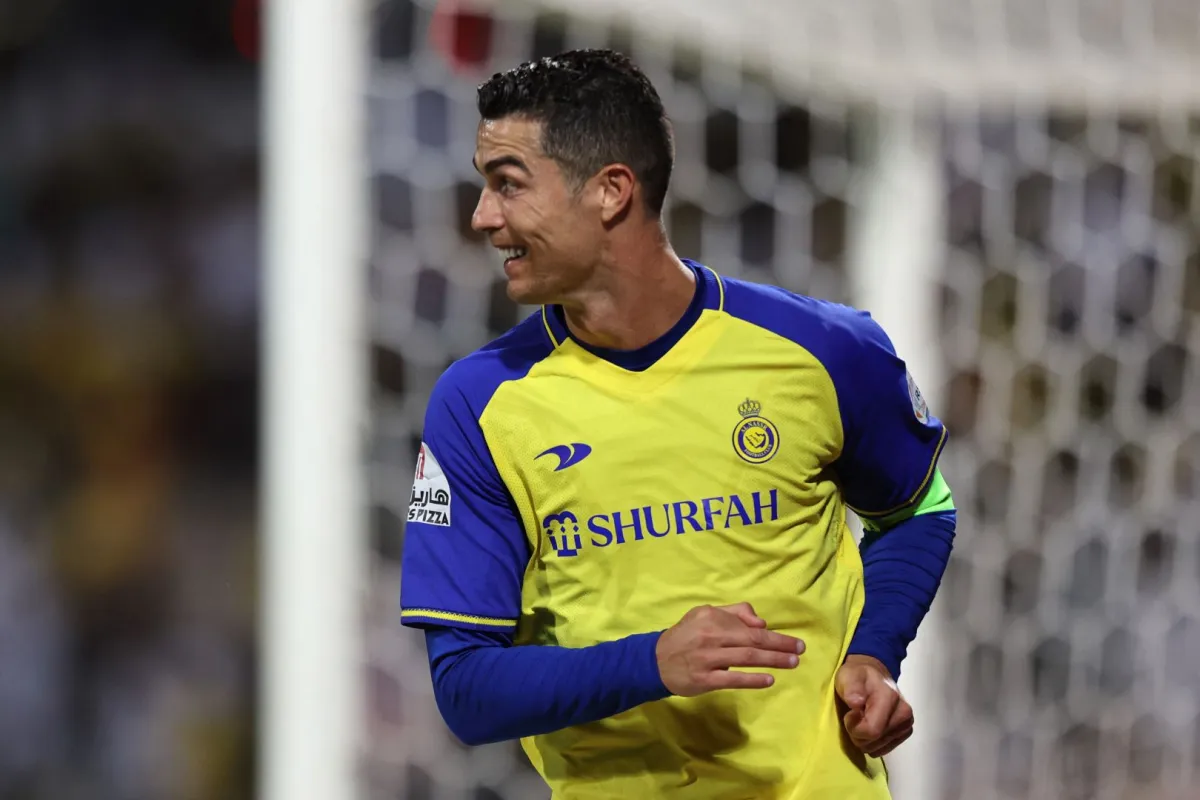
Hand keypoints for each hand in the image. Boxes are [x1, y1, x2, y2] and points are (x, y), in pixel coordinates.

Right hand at [656, 603, 804, 696]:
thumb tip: (761, 623)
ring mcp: (707, 658)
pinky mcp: (703, 679)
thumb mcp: (704, 614)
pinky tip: (769, 679)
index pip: (749, 627)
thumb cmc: (685, 636)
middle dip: (779, 646)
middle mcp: (710, 635)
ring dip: (772, 660)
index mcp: (711, 618)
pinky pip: (732, 679)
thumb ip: (733, 613)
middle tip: (799, 652)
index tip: (794, 642)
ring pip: (745, 658)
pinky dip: (752, 679)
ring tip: (791, 663)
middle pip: (752, 640)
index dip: (774, 635)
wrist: (655, 660)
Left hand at [835, 654, 913, 757]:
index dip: (854, 727)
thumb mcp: (848, 676)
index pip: (872, 730)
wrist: (873, 675)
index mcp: (890, 698)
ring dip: (864, 739)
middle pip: (874, 741)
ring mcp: (906, 724)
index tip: (849, 714)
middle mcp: (903, 713)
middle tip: (854, 717)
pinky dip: (872, 742)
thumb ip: (851, 688)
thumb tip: (856, 703)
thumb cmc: (857, 676)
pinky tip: (870, 726)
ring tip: (862, 719)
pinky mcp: (905, 732)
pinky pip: (883, 749)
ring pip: (877, 748)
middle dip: (857, 734)